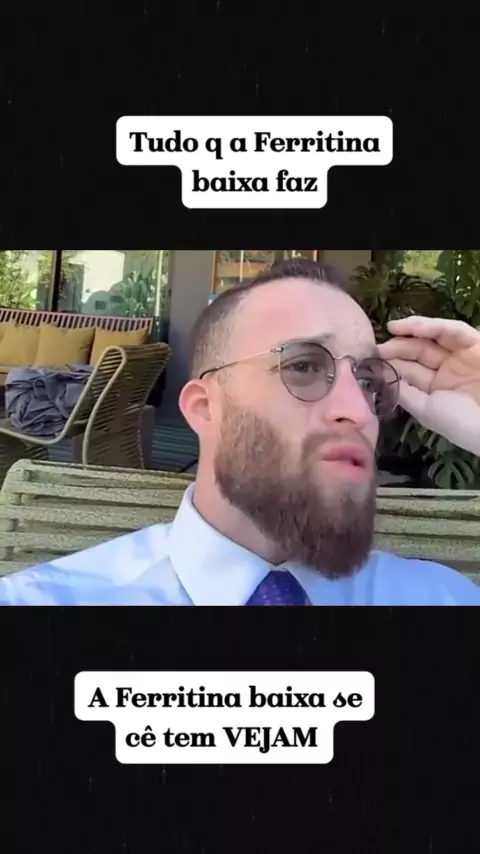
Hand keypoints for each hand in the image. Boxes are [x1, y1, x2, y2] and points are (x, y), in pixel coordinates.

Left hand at [377, 316, 479, 454]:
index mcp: (436, 388)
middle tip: (378, 346)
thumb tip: (381, 377)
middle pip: (418, 352)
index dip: (391, 363)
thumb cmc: (460, 422)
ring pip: (433, 337)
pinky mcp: (477, 344)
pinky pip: (453, 331)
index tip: (370, 359)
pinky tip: (411, 327)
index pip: (409, 370)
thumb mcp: (426, 410)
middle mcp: (448, 370)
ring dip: (411, 331)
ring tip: (392, 329)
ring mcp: (462, 355)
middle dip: (397, 347)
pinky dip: (432, 326)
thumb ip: (403, 392)